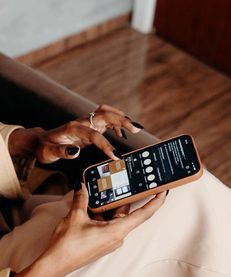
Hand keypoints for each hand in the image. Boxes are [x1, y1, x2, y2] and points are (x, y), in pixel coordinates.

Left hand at [8, 104, 141, 162]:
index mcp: (72, 129)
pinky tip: (122, 133)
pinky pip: (105, 120)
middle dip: (121, 121)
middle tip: (136, 129)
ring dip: (121, 118)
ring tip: (135, 128)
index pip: (94, 135)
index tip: (115, 156)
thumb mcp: (48, 153)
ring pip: (106, 114)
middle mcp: (81, 122)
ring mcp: (86, 123)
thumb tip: (75, 151)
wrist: (40, 141)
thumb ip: (61, 152)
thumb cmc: (44, 148)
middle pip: (104, 115)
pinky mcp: (89, 126)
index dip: (106, 145)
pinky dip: (116, 124)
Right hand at [11, 185, 165, 276]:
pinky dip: (103, 214)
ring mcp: (110, 241)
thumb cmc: (68, 245)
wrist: (55, 264)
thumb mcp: (75, 216)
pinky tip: (92, 205)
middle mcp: (117, 237)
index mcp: (117, 231)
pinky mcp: (102, 242)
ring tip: (101, 191)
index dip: (155, 203)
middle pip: (127, 213)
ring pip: (115, 218)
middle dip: (124, 198)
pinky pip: (108, 224)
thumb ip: (82, 198)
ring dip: (109, 206)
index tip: (163, 192)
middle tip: (125, 182)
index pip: (143, 215)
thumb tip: (82, 187)